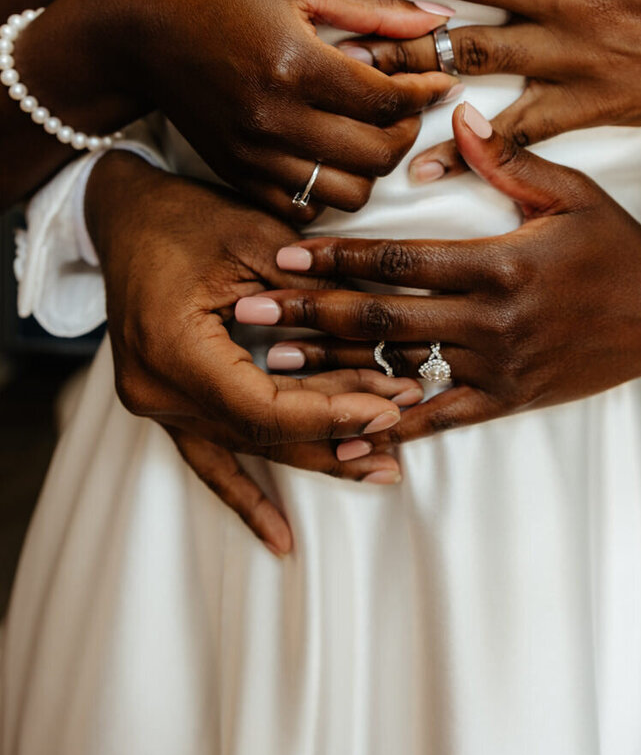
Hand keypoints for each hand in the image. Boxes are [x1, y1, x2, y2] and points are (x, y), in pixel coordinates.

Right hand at [15, 0, 457, 218]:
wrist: (137, 31)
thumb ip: (373, 7)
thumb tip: (438, 22)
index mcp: (293, 63)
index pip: (387, 101)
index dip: (427, 94)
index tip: (441, 81)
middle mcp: (274, 120)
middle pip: (377, 157)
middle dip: (407, 132)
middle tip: (406, 107)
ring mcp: (254, 156)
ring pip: (347, 195)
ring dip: (371, 168)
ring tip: (368, 133)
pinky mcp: (238, 177)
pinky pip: (305, 209)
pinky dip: (329, 190)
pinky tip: (330, 154)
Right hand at [86, 152, 421, 553]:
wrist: (123, 215)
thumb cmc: (184, 216)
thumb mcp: (252, 238)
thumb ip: (310, 291)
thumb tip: (380, 332)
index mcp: (172, 349)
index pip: (264, 406)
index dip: (330, 415)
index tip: (389, 407)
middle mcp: (157, 391)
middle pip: (263, 433)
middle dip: (337, 432)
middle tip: (402, 430)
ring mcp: (156, 406)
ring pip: (248, 448)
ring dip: (313, 459)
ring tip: (380, 470)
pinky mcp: (166, 406)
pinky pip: (211, 461)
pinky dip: (248, 497)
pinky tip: (282, 539)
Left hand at [248, 103, 640, 445]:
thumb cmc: (616, 244)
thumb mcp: (569, 191)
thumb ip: (507, 158)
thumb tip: (455, 114)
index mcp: (500, 264)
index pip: (398, 261)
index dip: (333, 257)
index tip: (279, 252)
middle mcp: (492, 321)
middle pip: (381, 318)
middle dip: (308, 313)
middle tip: (246, 311)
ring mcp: (498, 368)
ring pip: (398, 371)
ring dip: (330, 370)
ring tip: (270, 366)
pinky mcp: (507, 400)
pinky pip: (439, 420)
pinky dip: (389, 430)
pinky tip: (342, 439)